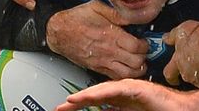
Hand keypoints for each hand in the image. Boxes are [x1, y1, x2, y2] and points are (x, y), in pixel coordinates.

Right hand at [46, 1, 148, 78]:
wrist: (58, 32)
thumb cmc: (76, 19)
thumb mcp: (97, 7)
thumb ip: (117, 13)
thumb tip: (133, 16)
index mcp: (111, 35)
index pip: (138, 47)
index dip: (146, 45)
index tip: (145, 40)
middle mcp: (108, 51)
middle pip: (136, 62)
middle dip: (144, 57)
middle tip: (143, 50)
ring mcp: (103, 62)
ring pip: (128, 73)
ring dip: (136, 68)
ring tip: (138, 60)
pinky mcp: (97, 68)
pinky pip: (115, 77)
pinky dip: (124, 74)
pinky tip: (126, 66)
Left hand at [56, 79, 189, 110]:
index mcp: (124, 103)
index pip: (98, 103)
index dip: (81, 105)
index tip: (65, 109)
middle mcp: (125, 94)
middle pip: (96, 96)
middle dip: (78, 101)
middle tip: (60, 107)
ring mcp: (131, 90)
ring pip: (103, 91)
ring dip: (85, 96)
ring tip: (70, 102)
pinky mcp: (139, 89)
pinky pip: (116, 90)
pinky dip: (101, 93)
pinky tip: (89, 96)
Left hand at [162, 21, 198, 88]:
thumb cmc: (198, 37)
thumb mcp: (180, 31)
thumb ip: (172, 36)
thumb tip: (166, 37)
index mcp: (179, 63)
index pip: (170, 74)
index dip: (171, 76)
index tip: (173, 78)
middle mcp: (190, 75)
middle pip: (191, 77)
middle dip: (198, 71)